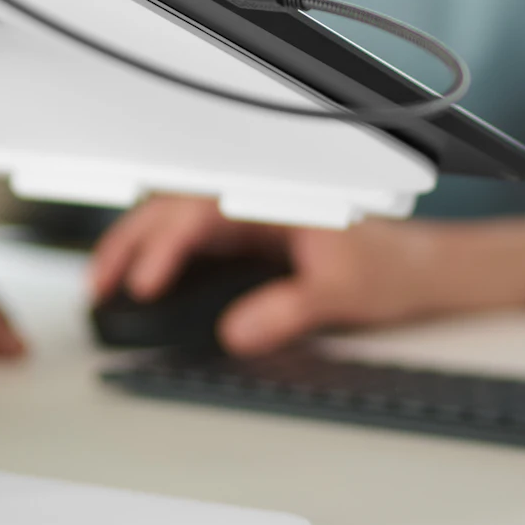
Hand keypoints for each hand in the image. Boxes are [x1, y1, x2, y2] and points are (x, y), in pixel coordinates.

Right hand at [87, 196, 524, 354]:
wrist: (424, 268)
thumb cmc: (394, 266)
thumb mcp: (344, 290)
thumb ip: (289, 308)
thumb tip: (235, 332)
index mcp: (281, 192)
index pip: (204, 207)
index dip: (167, 243)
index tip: (145, 282)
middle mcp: (260, 194)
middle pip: (176, 205)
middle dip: (131, 241)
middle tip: (100, 287)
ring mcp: (251, 213)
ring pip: (175, 217)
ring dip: (136, 246)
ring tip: (103, 286)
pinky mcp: (248, 234)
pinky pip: (190, 237)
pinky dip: (157, 254)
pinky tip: (137, 282)